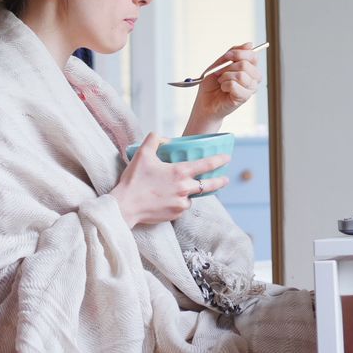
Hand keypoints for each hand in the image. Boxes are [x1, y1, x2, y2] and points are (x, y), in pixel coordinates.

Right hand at [109, 132, 229, 226]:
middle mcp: (184, 188)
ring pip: (193, 196)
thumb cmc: (134, 180)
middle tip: (225, 179)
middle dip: (220, 181)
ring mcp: (181, 203)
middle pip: (209, 185)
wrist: (125, 206)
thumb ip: (154, 140)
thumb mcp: (142, 154)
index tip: (227, 158)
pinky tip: (170, 199)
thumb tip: (164, 138)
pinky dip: (180, 201)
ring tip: (185, 189)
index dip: (219, 160)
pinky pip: (183, 206)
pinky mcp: (176, 214)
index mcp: (179, 172)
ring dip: (192, 192)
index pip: (206, 164)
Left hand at [187, 42, 263, 130]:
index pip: (253, 55)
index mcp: (249, 68)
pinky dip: (225, 85)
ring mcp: (250, 89)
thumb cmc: (212, 84)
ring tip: (221, 82)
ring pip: (241, 75)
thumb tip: (250, 44)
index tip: (226, 56)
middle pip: (246, 65)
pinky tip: (224, 89)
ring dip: (225, 77)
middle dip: (228, 67)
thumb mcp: (219, 64)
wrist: (204, 102)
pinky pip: (235, 85)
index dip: (239, 53)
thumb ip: (233, 54)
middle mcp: (253, 78)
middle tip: (219, 73)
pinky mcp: (244, 98)